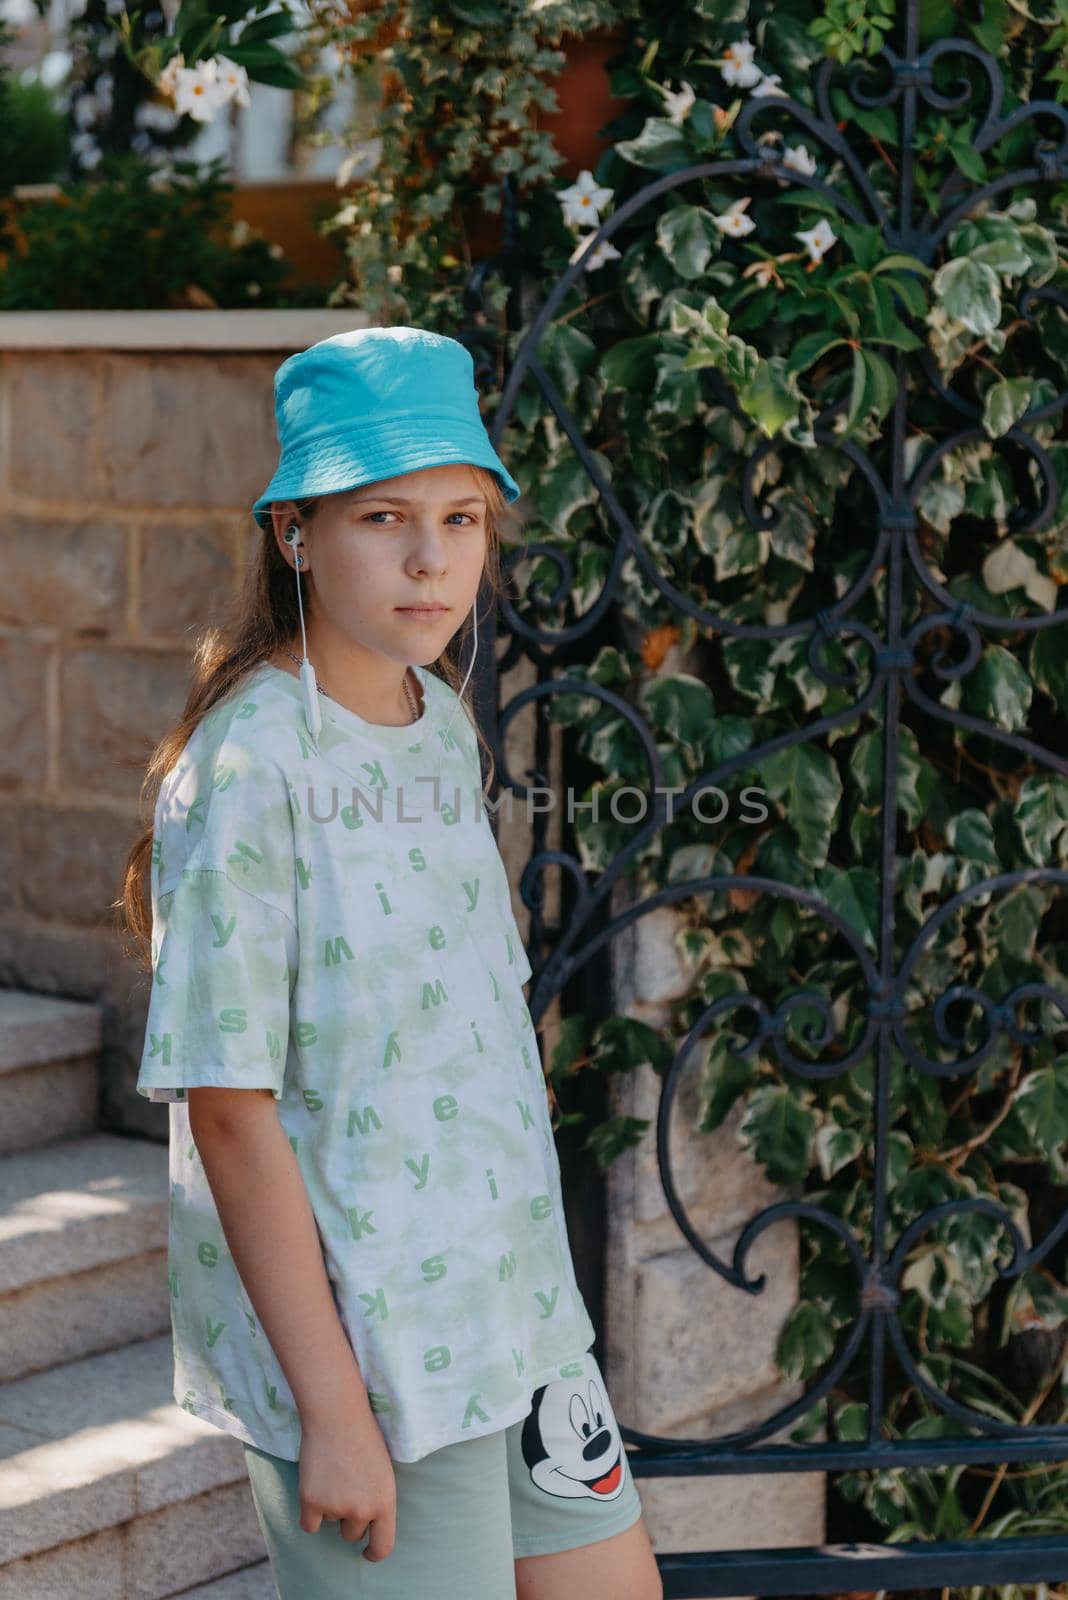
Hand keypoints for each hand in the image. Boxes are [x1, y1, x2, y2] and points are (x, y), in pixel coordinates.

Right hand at [297, 1411, 397, 1560]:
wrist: (336, 1414)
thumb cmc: (363, 1436)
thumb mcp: (383, 1471)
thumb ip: (377, 1499)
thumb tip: (367, 1525)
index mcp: (386, 1502)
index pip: (383, 1546)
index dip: (373, 1553)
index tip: (366, 1553)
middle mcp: (363, 1509)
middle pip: (351, 1533)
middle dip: (347, 1516)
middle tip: (345, 1484)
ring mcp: (337, 1507)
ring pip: (330, 1522)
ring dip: (329, 1505)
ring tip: (332, 1472)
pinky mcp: (311, 1502)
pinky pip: (309, 1525)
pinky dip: (309, 1513)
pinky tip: (314, 1488)